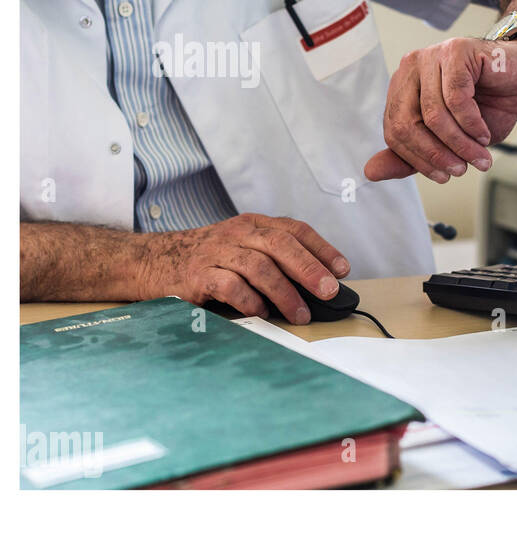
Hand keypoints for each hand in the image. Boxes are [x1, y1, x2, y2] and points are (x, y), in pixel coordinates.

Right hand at [137, 214, 349, 323]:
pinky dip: (250, 301)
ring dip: (285, 293)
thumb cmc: (209, 258)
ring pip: (259, 267)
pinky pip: (229, 286)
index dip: (322, 249)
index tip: (342, 270)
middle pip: (280, 245)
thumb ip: (276, 258)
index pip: (295, 230)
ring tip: (301, 314)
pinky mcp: (197, 275)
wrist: (152, 260)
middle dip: (309, 269)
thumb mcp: (242, 247)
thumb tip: (320, 284)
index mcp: (253, 224)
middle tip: (329, 292)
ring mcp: (216, 253)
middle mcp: (237, 234)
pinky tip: (261, 313)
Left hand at [364, 35, 516, 182]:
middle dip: (435, 154)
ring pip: (433, 114)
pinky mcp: (456, 51)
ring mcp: (432, 55)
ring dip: (460, 143)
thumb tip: (370, 172)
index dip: (416, 158)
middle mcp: (411, 68)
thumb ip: (413, 154)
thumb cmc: (490, 106)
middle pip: (406, 122)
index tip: (443, 176)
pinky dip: (471, 123)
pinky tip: (483, 133)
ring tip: (480, 156)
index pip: (393, 130)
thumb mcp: (450, 140)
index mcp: (403, 88)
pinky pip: (455, 98)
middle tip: (461, 170)